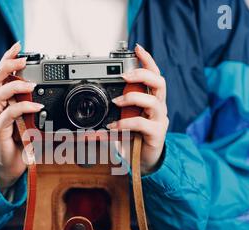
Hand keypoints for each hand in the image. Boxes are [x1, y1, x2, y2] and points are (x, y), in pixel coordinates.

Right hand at [0, 42, 43, 189]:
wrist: (11, 166)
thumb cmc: (20, 142)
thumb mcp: (30, 121)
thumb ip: (35, 108)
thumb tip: (52, 98)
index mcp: (1, 102)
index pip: (0, 75)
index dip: (7, 59)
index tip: (18, 46)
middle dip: (6, 66)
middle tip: (21, 61)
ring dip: (14, 86)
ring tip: (30, 84)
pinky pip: (8, 115)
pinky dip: (22, 108)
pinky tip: (35, 106)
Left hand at [107, 44, 168, 174]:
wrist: (143, 162)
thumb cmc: (132, 139)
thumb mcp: (119, 125)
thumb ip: (108, 118)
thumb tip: (88, 119)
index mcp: (151, 100)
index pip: (154, 75)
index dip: (147, 60)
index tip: (137, 48)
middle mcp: (158, 107)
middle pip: (160, 82)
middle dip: (142, 74)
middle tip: (125, 76)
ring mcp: (159, 120)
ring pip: (153, 101)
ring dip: (132, 97)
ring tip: (117, 102)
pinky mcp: (156, 134)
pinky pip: (142, 123)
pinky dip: (126, 123)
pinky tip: (114, 127)